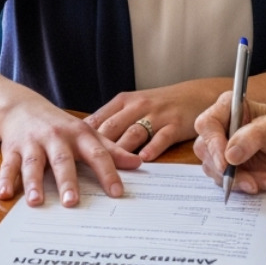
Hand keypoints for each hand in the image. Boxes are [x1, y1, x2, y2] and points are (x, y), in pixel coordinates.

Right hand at [0, 98, 141, 207]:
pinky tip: (4, 195)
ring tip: (36, 202)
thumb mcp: (86, 133)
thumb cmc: (59, 126)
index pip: (96, 154)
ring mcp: (32, 143)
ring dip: (34, 183)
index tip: (117, 192)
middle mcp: (55, 138)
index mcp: (78, 135)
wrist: (21, 107)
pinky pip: (8, 165)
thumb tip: (138, 163)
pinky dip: (5, 180)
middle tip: (72, 203)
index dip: (107, 172)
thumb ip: (111, 149)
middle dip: (67, 181)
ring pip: (33, 164)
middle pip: (62, 160)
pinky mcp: (12, 149)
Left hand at [85, 81, 219, 161]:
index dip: (82, 138)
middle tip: (83, 169)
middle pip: (112, 128)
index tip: (69, 155)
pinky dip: (152, 148)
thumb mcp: (134, 106)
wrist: (196, 95)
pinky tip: (144, 160)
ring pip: (134, 133)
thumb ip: (113, 121)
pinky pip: (161, 137)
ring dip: (121, 151)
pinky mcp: (175, 124)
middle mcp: (138, 106)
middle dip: (97, 148)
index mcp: (123, 101)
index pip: (99, 120)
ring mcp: (157, 115)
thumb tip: (85, 142)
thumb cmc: (160, 104)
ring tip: (110, 169)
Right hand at [192, 90, 265, 194]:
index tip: (226, 163)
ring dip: (236, 180)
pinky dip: (243, 185)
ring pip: (214, 168)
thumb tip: (230, 155)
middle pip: (205, 149)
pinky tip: (263, 182)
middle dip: (224, 168)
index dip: (213, 144)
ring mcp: (224, 148)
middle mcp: (222, 127)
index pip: (207, 125)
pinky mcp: (231, 166)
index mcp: (228, 108)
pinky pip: (226, 180)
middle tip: (245, 179)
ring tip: (262, 180)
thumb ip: (252, 137)